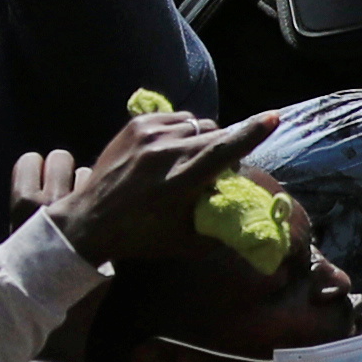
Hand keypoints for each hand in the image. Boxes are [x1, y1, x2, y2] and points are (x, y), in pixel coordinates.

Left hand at [51, 98, 278, 263]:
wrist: (89, 220)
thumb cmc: (142, 237)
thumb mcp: (188, 243)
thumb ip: (222, 229)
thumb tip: (250, 219)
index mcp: (180, 180)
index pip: (224, 150)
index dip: (251, 133)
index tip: (273, 118)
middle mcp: (165, 152)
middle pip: (215, 134)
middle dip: (226, 148)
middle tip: (216, 171)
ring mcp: (147, 135)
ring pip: (196, 123)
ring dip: (203, 138)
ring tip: (191, 160)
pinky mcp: (134, 125)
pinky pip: (174, 118)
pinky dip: (182, 130)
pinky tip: (173, 149)